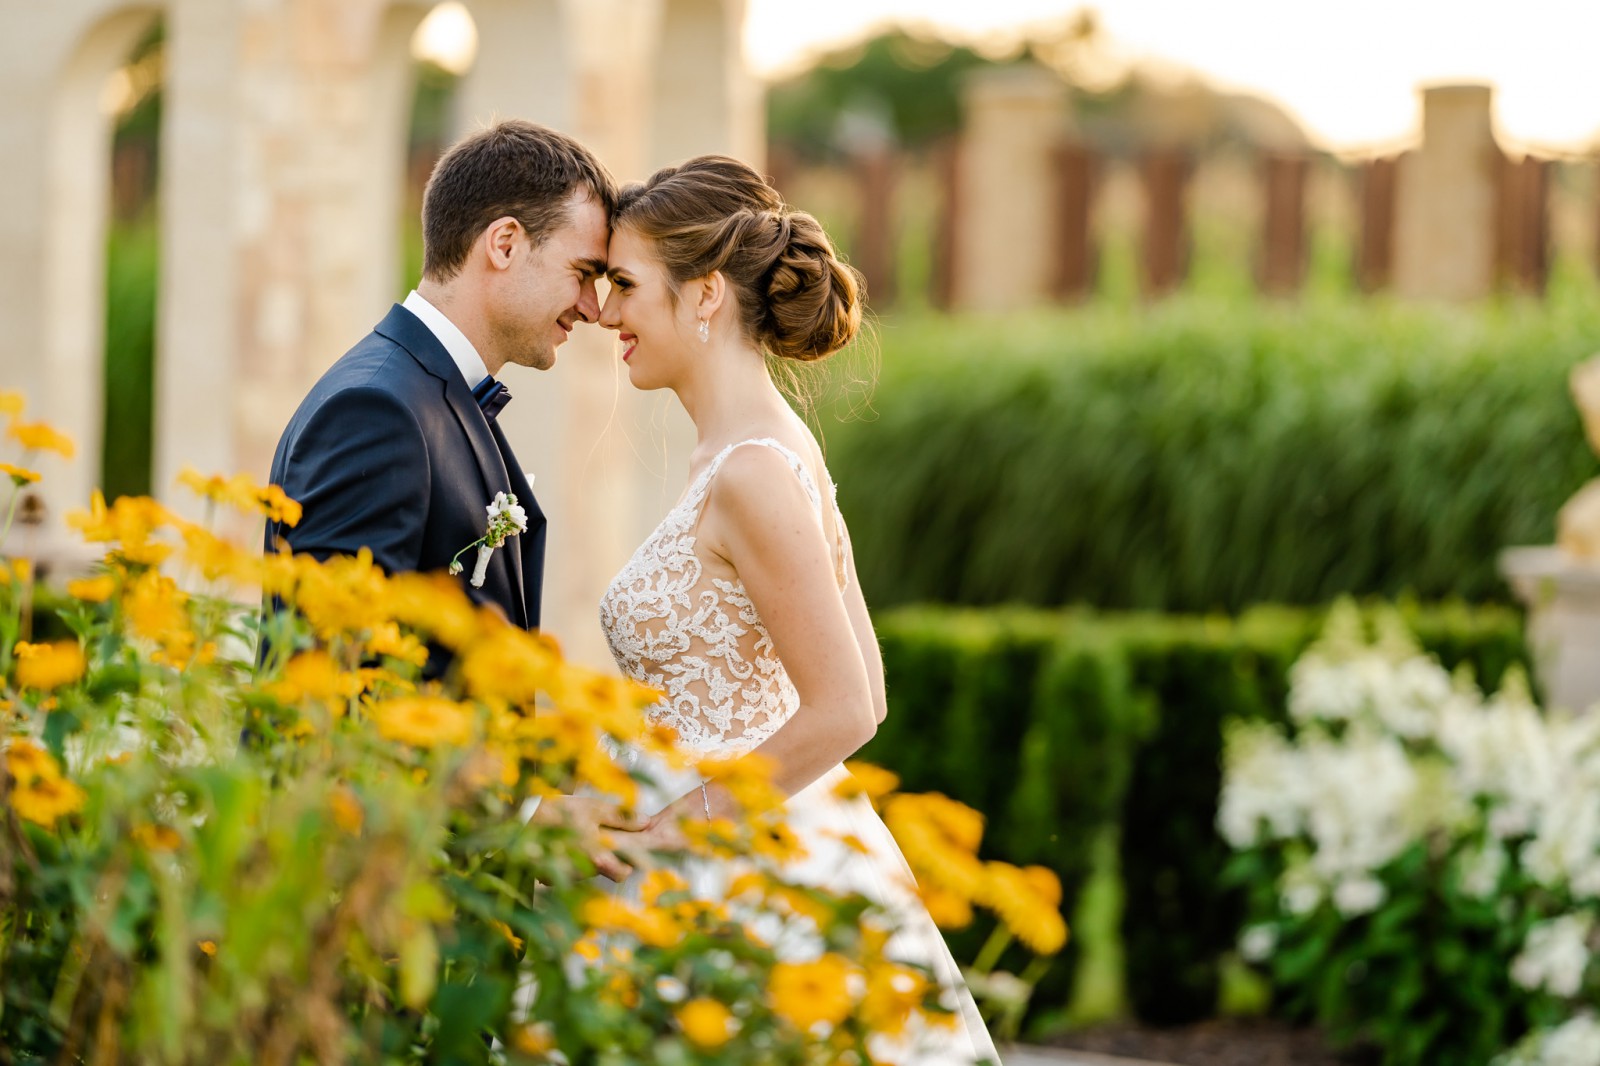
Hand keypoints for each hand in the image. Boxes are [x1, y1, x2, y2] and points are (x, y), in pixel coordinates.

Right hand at [529, 796, 645, 881]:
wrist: (517, 823)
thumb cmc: (558, 813)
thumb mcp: (592, 809)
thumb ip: (621, 817)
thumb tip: (646, 821)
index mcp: (597, 858)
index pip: (622, 874)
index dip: (628, 864)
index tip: (629, 853)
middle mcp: (582, 873)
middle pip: (602, 872)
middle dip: (606, 859)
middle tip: (602, 838)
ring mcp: (563, 877)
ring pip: (584, 871)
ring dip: (585, 858)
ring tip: (578, 837)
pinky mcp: (547, 876)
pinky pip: (564, 871)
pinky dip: (567, 861)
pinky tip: (562, 844)